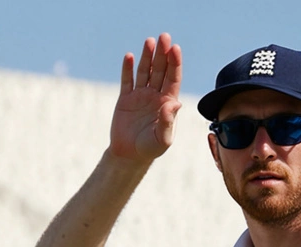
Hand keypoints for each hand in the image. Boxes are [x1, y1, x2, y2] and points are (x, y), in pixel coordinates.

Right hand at [109, 34, 182, 162]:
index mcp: (167, 102)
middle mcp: (155, 96)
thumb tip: (175, 103)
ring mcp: (140, 96)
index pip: (173, 79)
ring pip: (145, 72)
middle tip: (164, 37)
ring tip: (149, 41)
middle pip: (160, 70)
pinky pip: (127, 80)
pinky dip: (128, 68)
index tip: (175, 49)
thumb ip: (169, 121)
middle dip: (162, 54)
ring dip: (147, 57)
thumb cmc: (150, 149)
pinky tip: (130, 56)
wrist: (129, 155)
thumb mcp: (163, 138)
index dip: (175, 63)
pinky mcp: (125, 99)